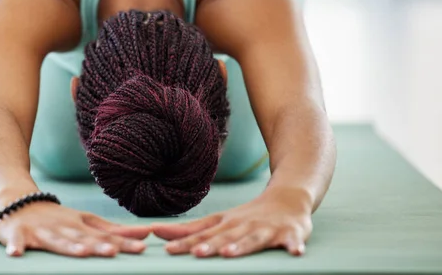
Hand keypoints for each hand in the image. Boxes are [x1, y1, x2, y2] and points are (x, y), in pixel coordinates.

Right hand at [0, 202, 150, 256]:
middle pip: (84, 238)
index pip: (106, 234)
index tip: (143, 247)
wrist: (18, 201)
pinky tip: (15, 254)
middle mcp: (65, 227)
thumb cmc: (58, 218)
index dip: (123, 241)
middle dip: (99, 245)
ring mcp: (42, 231)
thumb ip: (114, 229)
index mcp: (81, 224)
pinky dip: (15, 247)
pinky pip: (16, 242)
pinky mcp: (19, 234)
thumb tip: (146, 233)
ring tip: (80, 253)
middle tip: (114, 252)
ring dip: (68, 246)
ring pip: (56, 240)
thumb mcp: (87, 221)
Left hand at [152, 190, 312, 257]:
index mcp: (226, 224)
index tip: (167, 250)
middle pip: (225, 237)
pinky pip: (293, 241)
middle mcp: (244, 226)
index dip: (185, 242)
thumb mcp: (219, 221)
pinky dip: (294, 245)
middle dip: (211, 245)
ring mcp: (267, 229)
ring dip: (243, 246)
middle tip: (197, 254)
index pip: (202, 234)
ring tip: (231, 254)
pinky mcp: (290, 233)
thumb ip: (190, 229)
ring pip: (253, 239)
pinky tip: (295, 253)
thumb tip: (156, 231)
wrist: (288, 198)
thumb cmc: (248, 216)